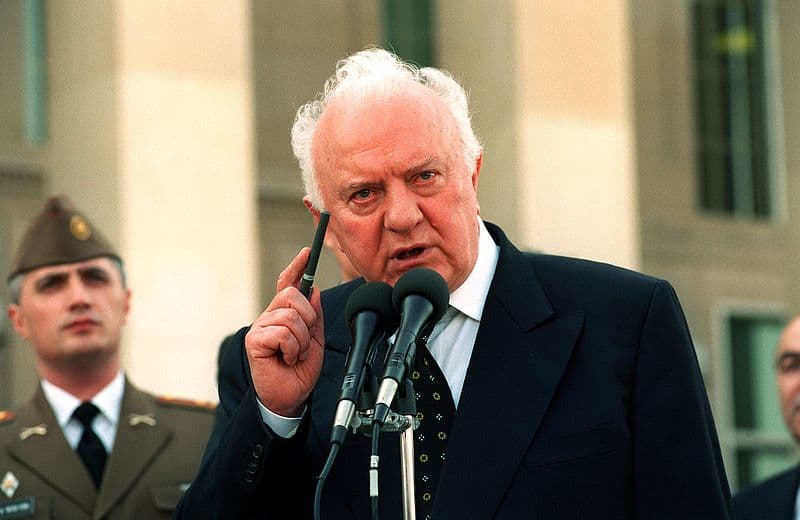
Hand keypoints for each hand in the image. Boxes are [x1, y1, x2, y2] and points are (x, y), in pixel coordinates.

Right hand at [245, 248, 324, 416]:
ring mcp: (260, 327)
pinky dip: (293, 348)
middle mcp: (270, 316)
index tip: (308, 252)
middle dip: (308, 318)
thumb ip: (315, 316)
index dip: (297, 267)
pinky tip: (288, 358)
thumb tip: (315, 290)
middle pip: (292, 295)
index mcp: (284, 314)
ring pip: (291, 316)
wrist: (291, 396)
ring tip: (296, 354)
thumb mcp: (315, 339)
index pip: (288, 283)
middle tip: (305, 341)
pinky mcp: (255, 341)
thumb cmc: (300, 370)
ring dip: (302, 340)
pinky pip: (282, 333)